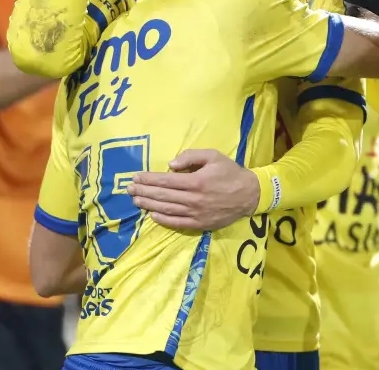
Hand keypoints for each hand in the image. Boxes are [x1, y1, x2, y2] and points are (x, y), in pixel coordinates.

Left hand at [126, 149, 260, 231]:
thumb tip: (170, 166)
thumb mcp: (213, 156)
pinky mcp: (200, 224)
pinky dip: (163, 220)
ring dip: (149, 205)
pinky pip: (177, 223)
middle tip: (129, 189)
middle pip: (162, 196)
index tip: (136, 177)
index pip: (165, 181)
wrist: (249, 195)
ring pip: (167, 209)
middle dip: (143, 191)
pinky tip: (153, 215)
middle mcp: (193, 198)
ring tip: (136, 201)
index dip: (148, 179)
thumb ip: (191, 157)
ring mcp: (196, 213)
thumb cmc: (230, 172)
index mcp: (196, 181)